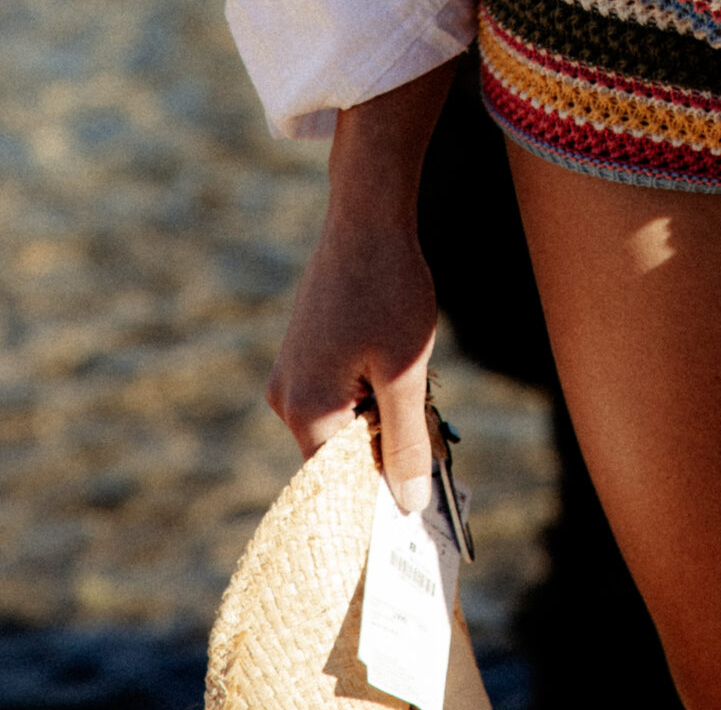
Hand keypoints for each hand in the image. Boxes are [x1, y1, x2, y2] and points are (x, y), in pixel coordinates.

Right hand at [267, 213, 438, 510]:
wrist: (367, 218)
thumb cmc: (389, 291)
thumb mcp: (406, 373)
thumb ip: (407, 442)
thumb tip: (408, 503)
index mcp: (307, 411)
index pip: (341, 484)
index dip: (382, 490)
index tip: (419, 493)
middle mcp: (287, 398)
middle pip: (343, 452)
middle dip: (388, 445)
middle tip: (432, 421)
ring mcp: (292, 372)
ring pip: (345, 421)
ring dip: (383, 413)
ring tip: (414, 375)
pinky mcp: (304, 352)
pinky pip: (339, 393)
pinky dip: (371, 390)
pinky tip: (397, 358)